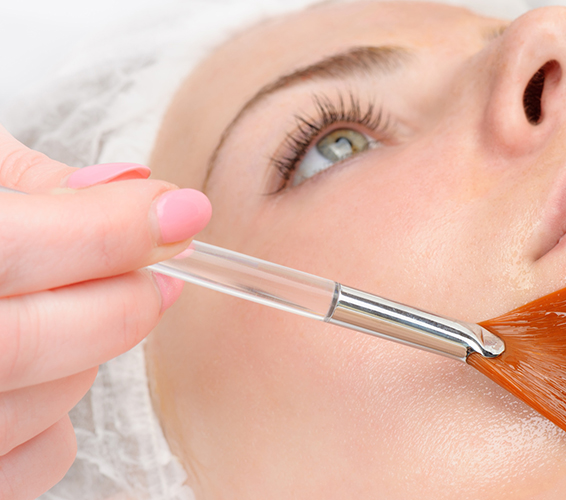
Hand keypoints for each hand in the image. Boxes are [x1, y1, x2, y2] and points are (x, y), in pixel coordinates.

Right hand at [0, 125, 210, 498]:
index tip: (180, 210)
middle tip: (161, 262)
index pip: (9, 249)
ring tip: (70, 307)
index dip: (110, 228)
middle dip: (120, 297)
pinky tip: (37, 370)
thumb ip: (27, 178)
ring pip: (47, 403)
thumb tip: (129, 185)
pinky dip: (63, 414)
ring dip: (89, 350)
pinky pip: (42, 458)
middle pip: (31, 342)